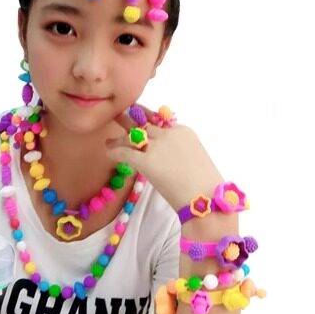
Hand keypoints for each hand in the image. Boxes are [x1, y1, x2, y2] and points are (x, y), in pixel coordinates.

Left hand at [105, 105, 223, 210]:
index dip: (146, 122)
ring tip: (109, 141)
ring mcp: (157, 146)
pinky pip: (125, 152)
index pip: (159, 122)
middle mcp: (168, 134)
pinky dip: (115, 152)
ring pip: (132, 137)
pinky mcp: (146, 161)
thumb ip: (179, 150)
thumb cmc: (204, 183)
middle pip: (143, 125)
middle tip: (118, 117)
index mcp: (182, 131)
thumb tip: (166, 156)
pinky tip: (109, 153)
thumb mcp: (195, 156)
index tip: (138, 122)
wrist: (205, 196)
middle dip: (130, 122)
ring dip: (119, 139)